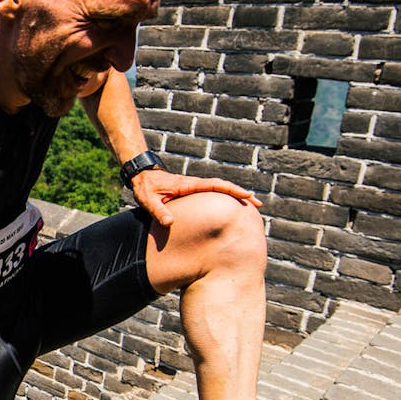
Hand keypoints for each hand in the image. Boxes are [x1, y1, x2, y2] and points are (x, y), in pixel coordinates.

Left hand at [131, 169, 261, 227]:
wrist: (142, 176)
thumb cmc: (145, 188)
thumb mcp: (149, 201)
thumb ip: (158, 211)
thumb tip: (169, 223)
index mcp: (188, 185)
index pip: (215, 185)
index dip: (231, 190)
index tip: (246, 195)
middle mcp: (195, 185)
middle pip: (223, 188)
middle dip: (240, 194)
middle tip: (258, 204)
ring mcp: (195, 188)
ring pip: (220, 191)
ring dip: (235, 197)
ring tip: (251, 207)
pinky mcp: (193, 192)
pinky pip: (213, 194)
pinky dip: (225, 199)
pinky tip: (231, 209)